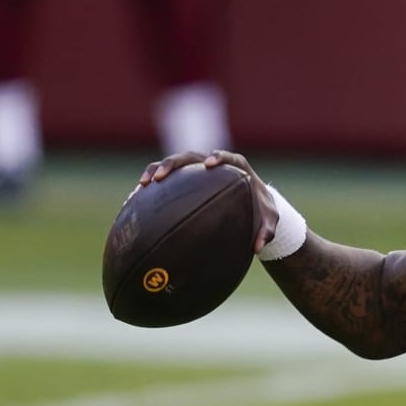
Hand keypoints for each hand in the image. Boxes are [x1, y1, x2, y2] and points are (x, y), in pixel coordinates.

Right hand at [138, 149, 279, 253]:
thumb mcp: (268, 220)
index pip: (227, 157)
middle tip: (161, 176)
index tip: (209, 164)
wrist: (252, 205)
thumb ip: (266, 231)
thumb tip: (258, 249)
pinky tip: (136, 199)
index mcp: (236, 167)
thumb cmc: (261, 210)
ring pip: (174, 164)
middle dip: (174, 163)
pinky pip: (167, 179)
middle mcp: (213, 163)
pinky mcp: (186, 179)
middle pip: (190, 156)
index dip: (217, 157)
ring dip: (157, 170)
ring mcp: (197, 169)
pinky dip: (152, 185)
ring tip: (144, 184)